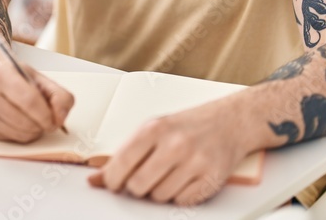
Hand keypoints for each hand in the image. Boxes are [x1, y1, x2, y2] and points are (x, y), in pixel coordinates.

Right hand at [0, 53, 74, 142]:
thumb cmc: (15, 76)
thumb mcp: (40, 78)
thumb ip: (59, 96)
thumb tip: (60, 118)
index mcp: (2, 72)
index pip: (29, 101)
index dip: (46, 116)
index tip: (53, 122)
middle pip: (23, 121)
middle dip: (40, 126)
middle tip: (45, 122)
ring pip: (16, 134)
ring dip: (32, 133)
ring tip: (34, 122)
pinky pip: (9, 139)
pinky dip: (20, 135)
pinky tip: (21, 123)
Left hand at [87, 97, 249, 205]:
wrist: (228, 122)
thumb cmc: (186, 126)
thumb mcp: (152, 130)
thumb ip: (124, 154)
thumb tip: (96, 180)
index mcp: (154, 129)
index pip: (121, 162)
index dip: (112, 179)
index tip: (112, 184)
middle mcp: (175, 144)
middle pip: (139, 185)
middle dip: (136, 187)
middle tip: (142, 179)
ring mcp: (195, 161)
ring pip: (160, 196)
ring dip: (158, 192)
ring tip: (166, 175)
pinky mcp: (211, 178)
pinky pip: (182, 202)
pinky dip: (179, 197)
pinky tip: (183, 180)